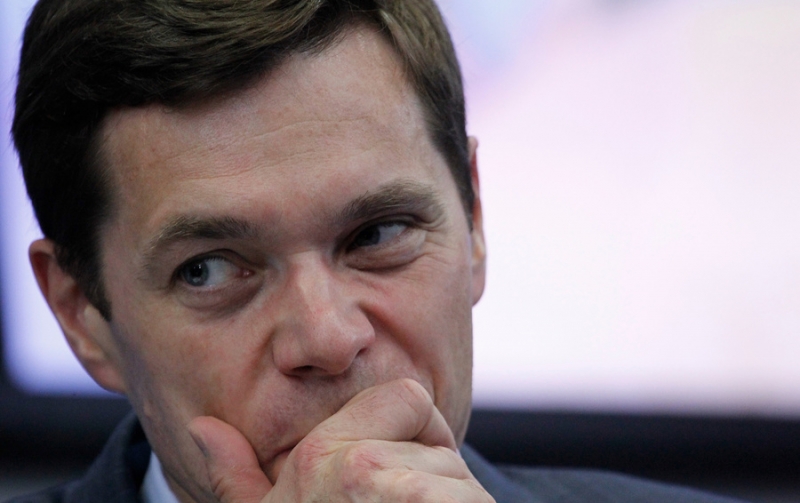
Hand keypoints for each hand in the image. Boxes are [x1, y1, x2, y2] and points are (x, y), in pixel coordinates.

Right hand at [188, 378, 494, 501]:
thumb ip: (237, 480)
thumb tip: (204, 428)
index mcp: (319, 457)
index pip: (410, 396)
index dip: (417, 437)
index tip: (396, 485)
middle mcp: (360, 469)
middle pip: (443, 448)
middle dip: (438, 484)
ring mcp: (402, 495)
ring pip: (464, 483)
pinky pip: (474, 502)